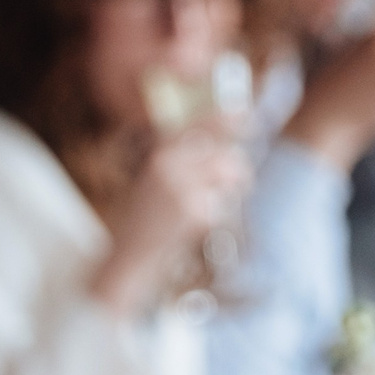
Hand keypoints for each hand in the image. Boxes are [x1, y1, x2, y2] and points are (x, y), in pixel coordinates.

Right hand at [90, 126, 250, 314]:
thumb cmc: (140, 223)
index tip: (247, 116)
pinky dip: (214, 218)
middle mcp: (169, 164)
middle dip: (238, 168)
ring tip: (211, 207)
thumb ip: (182, 163)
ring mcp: (182, 186)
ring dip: (232, 191)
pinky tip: (193, 229)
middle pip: (224, 153)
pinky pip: (222, 207)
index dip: (227, 119)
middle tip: (242, 180)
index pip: (200, 125)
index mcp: (158, 153)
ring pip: (229, 178)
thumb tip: (223, 148)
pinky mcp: (192, 211)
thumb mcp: (153, 182)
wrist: (126, 258)